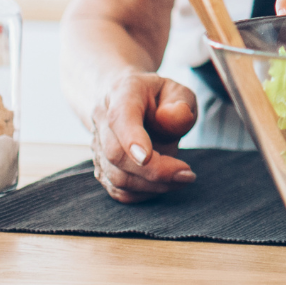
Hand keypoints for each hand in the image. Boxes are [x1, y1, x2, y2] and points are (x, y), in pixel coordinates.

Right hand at [89, 71, 199, 202]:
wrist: (129, 101)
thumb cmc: (159, 97)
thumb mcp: (178, 90)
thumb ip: (181, 102)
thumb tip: (176, 117)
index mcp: (122, 93)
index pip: (120, 118)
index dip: (131, 139)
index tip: (147, 158)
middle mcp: (102, 119)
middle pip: (116, 154)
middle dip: (154, 171)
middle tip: (187, 174)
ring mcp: (97, 146)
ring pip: (116, 177)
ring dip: (152, 185)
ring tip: (183, 178)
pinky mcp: (102, 167)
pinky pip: (117, 190)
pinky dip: (143, 194)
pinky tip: (165, 185)